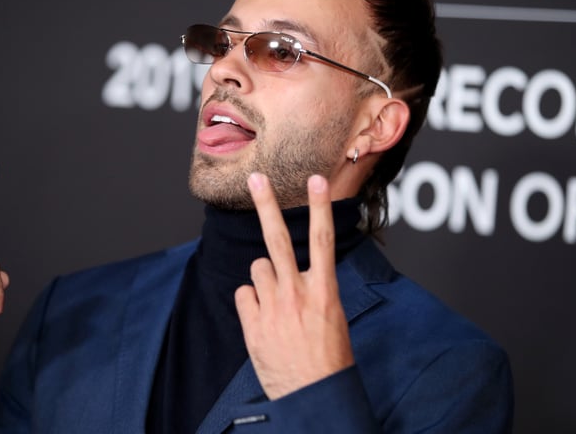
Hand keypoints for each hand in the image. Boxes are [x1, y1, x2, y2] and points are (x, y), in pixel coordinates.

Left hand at [235, 173, 354, 399]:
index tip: (317, 180)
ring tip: (276, 303)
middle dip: (266, 204)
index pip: (322, 239)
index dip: (319, 207)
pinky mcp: (252, 323)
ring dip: (264, 278)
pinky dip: (251, 301)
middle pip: (277, 238)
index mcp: (324, 291)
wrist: (314, 397)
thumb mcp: (332, 317)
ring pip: (257, 268)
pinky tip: (263, 319)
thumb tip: (293, 272)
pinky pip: (243, 294)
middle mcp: (297, 293)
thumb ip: (313, 289)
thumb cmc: (329, 358)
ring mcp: (272, 308)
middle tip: (256, 179)